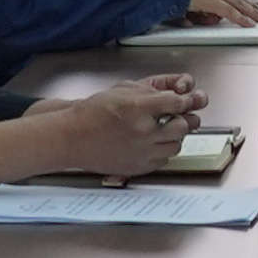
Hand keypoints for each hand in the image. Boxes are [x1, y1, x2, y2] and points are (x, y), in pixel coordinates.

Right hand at [5, 76, 200, 179]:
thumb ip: (150, 90)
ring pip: (176, 145)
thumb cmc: (93, 112)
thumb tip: (174, 95)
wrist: (73, 137)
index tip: (182, 102)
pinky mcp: (139, 167)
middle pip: (182, 126)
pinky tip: (152, 143)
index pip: (176, 103)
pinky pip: (163, 160)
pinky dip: (162, 151)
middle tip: (174, 117)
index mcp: (138, 108)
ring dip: (174, 136)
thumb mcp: (123, 90)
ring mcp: (142, 152)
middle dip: (181, 119)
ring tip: (162, 130)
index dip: (183, 101)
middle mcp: (143, 131)